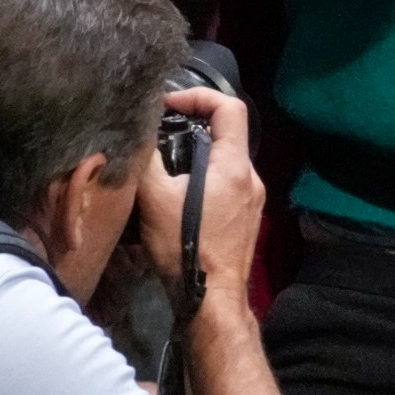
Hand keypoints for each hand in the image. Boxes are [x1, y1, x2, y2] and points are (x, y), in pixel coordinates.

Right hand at [136, 88, 264, 307]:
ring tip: (161, 168)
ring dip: (194, 158)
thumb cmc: (186, 245)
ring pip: (224, 163)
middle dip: (191, 129)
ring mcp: (253, 200)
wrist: (211, 298)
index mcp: (235, 165)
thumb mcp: (155, 198)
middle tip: (158, 136)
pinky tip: (176, 198)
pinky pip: (225, 186)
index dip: (198, 96)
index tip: (168, 105)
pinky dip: (202, 181)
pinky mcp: (246, 219)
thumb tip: (141, 135)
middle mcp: (252, 177)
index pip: (230, 107)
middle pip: (226, 135)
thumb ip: (149, 160)